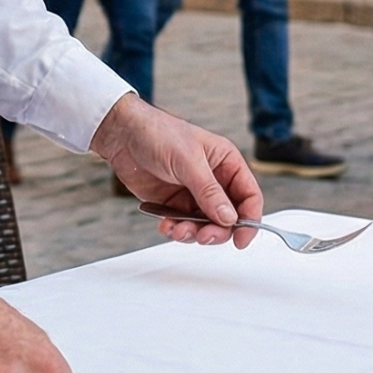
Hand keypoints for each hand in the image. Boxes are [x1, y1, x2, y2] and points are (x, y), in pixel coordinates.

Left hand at [87, 93, 263, 245]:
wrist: (122, 135)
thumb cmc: (157, 133)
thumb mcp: (188, 161)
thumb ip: (209, 192)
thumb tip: (229, 218)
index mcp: (226, 163)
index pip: (249, 196)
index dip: (250, 220)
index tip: (241, 239)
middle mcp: (214, 180)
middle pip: (229, 217)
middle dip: (217, 231)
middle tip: (202, 236)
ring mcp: (194, 194)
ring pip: (206, 225)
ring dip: (193, 233)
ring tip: (176, 230)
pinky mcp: (174, 204)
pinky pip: (183, 225)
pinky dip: (176, 230)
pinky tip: (165, 225)